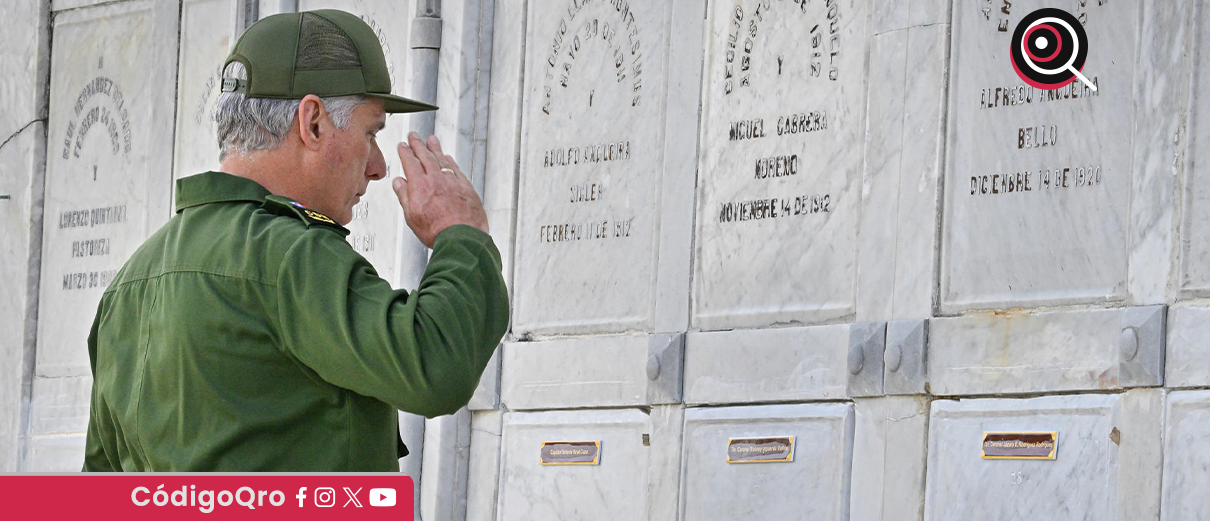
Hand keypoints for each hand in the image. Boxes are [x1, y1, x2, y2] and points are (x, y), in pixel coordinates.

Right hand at [394, 133, 488, 247]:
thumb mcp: (411, 216)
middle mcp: (437, 180)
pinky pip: (456, 169)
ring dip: (435, 148)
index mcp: (420, 186)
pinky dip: (450, 161)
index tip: (403, 145)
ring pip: (442, 160)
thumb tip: (399, 182)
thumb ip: (404, 196)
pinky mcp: (466, 187)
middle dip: (419, 144)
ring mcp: (453, 182)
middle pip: (426, 156)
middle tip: (414, 136)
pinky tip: (448, 158)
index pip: (410, 162)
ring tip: (431, 140)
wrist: (462, 238)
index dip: (405, 152)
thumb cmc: (437, 231)